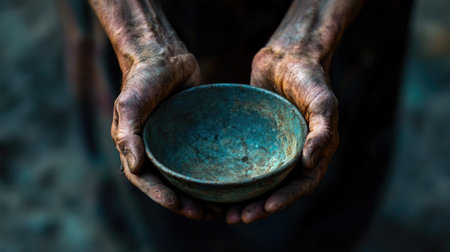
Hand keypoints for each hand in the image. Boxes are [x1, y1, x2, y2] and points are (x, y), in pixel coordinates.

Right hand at [112, 52, 217, 219]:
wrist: (163, 55)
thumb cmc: (142, 79)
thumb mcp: (129, 105)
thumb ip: (128, 135)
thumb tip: (135, 168)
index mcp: (137, 148)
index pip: (148, 181)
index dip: (162, 197)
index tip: (180, 206)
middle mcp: (156, 150)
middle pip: (170, 184)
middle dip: (185, 203)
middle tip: (206, 214)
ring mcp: (175, 144)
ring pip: (188, 175)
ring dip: (201, 194)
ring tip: (220, 208)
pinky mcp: (193, 135)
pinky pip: (203, 157)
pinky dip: (212, 172)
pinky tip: (229, 181)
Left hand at [225, 47, 338, 223]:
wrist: (288, 55)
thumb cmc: (310, 78)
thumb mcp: (324, 102)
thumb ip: (322, 131)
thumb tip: (311, 163)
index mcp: (313, 152)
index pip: (301, 184)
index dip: (284, 200)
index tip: (265, 209)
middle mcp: (292, 154)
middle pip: (276, 189)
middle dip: (259, 206)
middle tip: (237, 218)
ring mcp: (272, 147)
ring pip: (258, 180)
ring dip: (244, 198)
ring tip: (223, 212)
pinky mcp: (255, 138)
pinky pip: (244, 160)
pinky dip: (233, 175)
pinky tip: (215, 184)